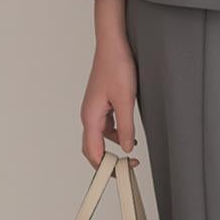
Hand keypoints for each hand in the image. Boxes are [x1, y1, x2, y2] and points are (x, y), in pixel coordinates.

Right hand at [80, 38, 139, 168]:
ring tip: (130, 155)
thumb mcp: (126, 100)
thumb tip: (127, 148)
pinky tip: (129, 135)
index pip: (93, 152)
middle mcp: (89, 115)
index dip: (105, 168)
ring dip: (113, 148)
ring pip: (100, 137)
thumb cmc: (116, 66)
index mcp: (90, 117)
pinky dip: (116, 134)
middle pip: (92, 148)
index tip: (120, 174)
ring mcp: (94, 109)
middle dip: (107, 162)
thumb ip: (126, 127)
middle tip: (125, 169)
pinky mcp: (101, 103)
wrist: (113, 45)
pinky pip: (105, 126)